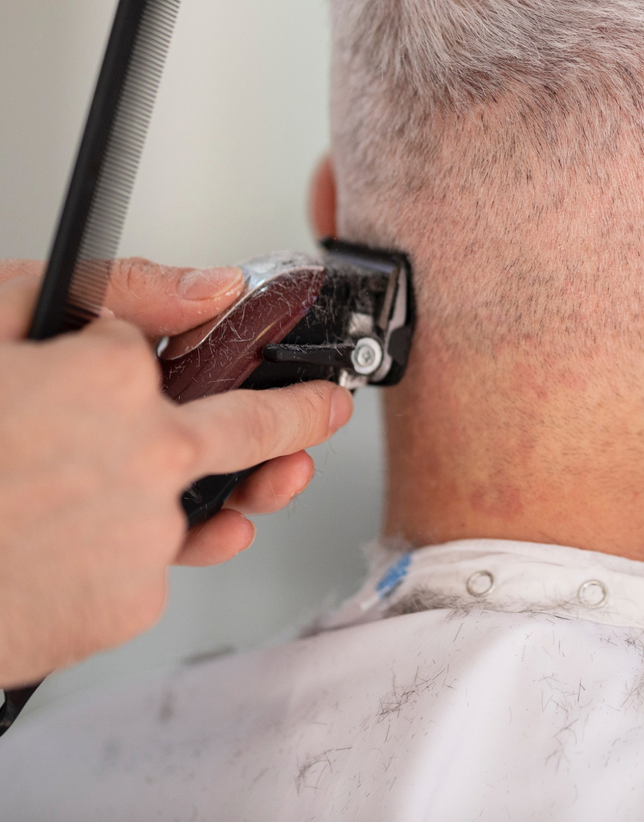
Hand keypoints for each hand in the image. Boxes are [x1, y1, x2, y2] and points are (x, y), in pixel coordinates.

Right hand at [0, 266, 351, 684]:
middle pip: (255, 429)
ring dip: (204, 497)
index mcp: (117, 376)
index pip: (195, 347)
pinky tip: (73, 543)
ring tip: (220, 486)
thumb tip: (211, 285)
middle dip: (300, 416)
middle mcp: (154, 455)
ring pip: (193, 509)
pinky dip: (122, 556)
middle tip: (322, 409)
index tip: (231, 338)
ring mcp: (149, 537)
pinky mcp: (133, 606)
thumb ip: (113, 291)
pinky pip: (152, 571)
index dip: (189, 345)